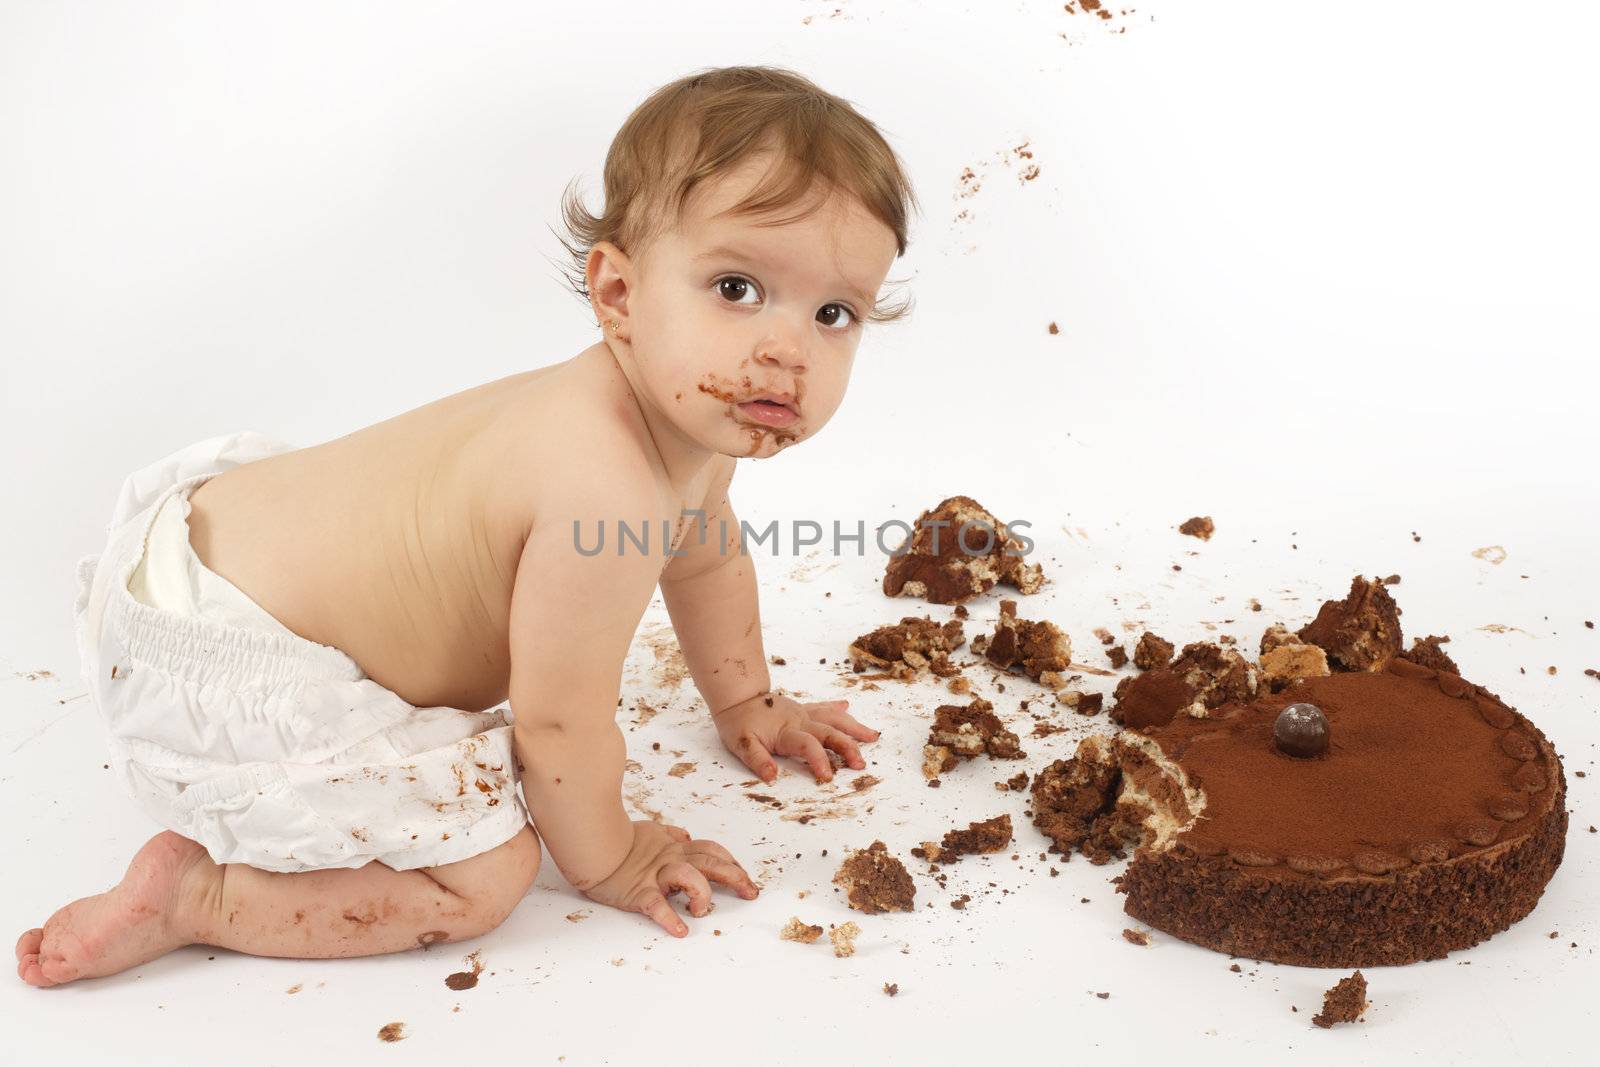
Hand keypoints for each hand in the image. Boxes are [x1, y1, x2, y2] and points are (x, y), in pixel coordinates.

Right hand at [582, 820, 757, 936]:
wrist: (592, 845)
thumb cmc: (619, 840)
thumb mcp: (651, 831)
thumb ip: (670, 834)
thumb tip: (686, 835)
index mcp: (675, 848)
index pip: (711, 851)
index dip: (731, 861)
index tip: (744, 875)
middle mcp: (671, 860)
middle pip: (710, 863)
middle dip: (735, 877)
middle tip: (750, 892)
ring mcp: (655, 876)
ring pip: (688, 877)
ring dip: (701, 894)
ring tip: (702, 910)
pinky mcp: (638, 892)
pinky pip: (656, 905)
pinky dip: (670, 918)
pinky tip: (680, 930)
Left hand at [712, 692, 879, 783]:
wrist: (736, 696)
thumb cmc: (738, 722)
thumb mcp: (741, 744)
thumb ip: (757, 760)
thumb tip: (771, 776)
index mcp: (786, 731)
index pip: (808, 746)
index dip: (819, 761)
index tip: (827, 777)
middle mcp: (800, 720)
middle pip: (829, 733)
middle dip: (847, 748)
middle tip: (861, 764)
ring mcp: (802, 713)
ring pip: (833, 718)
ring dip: (853, 727)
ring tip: (872, 736)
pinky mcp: (801, 708)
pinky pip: (823, 707)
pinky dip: (836, 708)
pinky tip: (847, 706)